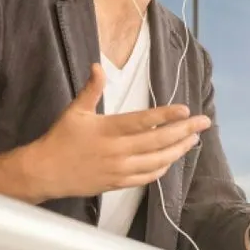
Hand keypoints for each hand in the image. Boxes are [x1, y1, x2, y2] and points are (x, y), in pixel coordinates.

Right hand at [27, 64, 210, 201]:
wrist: (45, 172)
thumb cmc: (60, 139)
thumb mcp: (74, 111)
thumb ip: (91, 89)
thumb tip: (98, 66)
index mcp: (108, 129)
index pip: (143, 122)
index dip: (166, 116)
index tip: (186, 110)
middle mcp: (117, 151)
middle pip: (158, 142)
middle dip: (184, 132)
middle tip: (204, 123)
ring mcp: (118, 169)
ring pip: (156, 162)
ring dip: (178, 151)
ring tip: (193, 140)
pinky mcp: (117, 183)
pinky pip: (145, 178)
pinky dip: (161, 169)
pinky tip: (170, 161)